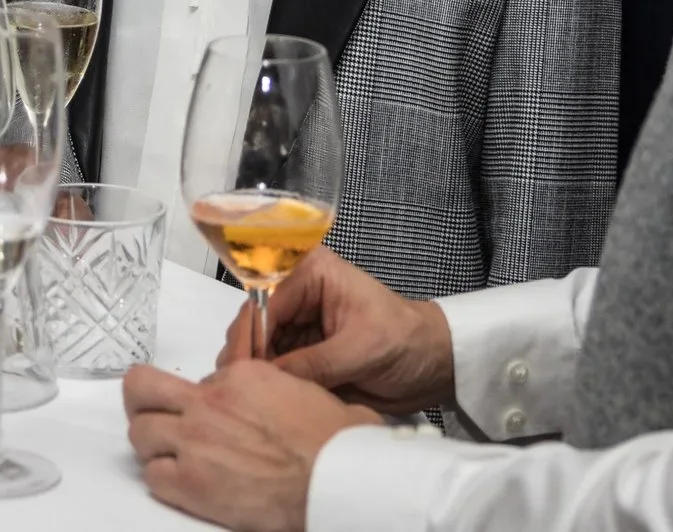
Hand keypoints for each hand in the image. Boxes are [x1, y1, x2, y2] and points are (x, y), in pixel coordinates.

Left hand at [125, 360, 380, 531]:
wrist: (334, 479)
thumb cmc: (332, 443)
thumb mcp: (303, 390)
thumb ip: (272, 387)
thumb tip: (269, 398)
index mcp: (239, 376)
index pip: (196, 380)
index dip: (201, 399)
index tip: (210, 413)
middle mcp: (209, 403)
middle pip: (142, 389)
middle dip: (141, 401)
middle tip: (149, 413)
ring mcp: (195, 441)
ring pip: (140, 433)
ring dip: (152, 445)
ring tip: (170, 456)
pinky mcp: (191, 483)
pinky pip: (152, 477)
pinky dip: (162, 480)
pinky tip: (180, 483)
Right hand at [219, 248, 453, 415]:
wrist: (433, 364)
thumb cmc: (407, 342)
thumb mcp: (362, 350)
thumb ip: (315, 363)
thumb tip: (268, 379)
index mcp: (312, 272)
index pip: (264, 301)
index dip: (249, 336)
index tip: (239, 371)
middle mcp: (297, 292)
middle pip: (253, 323)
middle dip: (245, 355)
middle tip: (239, 391)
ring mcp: (297, 323)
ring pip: (258, 347)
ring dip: (254, 371)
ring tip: (248, 399)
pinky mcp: (301, 351)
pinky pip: (274, 366)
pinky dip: (269, 383)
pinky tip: (266, 399)